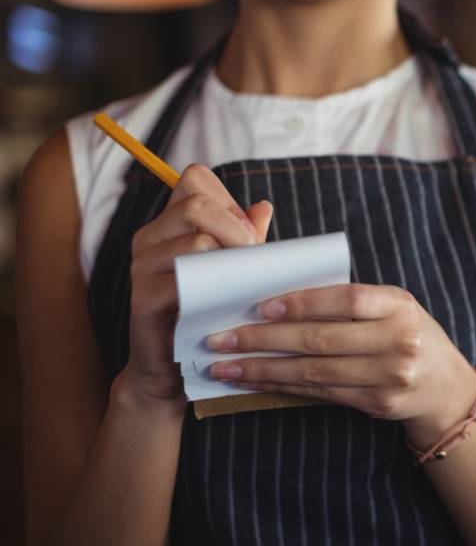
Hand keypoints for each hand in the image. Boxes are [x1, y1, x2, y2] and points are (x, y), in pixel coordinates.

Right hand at [123, 164, 270, 403]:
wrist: (172, 367)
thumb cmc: (206, 313)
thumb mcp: (230, 271)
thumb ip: (244, 239)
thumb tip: (263, 207)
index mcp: (168, 225)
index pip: (195, 179)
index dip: (229, 199)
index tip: (248, 234)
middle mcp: (149, 238)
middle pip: (197, 204)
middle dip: (237, 229)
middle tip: (255, 258)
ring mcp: (142, 267)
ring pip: (196, 241)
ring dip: (232, 261)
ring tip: (245, 285)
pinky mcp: (143, 299)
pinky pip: (184, 280)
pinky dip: (215, 288)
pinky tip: (228, 303)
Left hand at [204, 283, 475, 445]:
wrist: (445, 385)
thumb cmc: (407, 334)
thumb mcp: (392, 308)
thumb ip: (349, 302)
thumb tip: (278, 298)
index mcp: (399, 305)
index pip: (345, 300)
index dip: (301, 303)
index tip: (259, 307)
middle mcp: (399, 340)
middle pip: (321, 340)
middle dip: (264, 339)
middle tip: (220, 339)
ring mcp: (391, 376)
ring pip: (315, 372)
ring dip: (263, 369)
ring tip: (225, 366)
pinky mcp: (379, 404)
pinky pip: (322, 393)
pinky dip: (284, 387)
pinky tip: (256, 382)